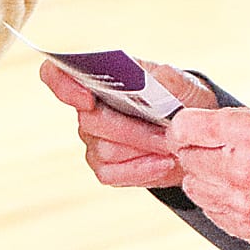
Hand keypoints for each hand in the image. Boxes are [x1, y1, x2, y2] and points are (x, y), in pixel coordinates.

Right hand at [39, 59, 216, 188]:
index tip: (87, 98)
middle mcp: (89, 109)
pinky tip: (164, 163)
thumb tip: (145, 80)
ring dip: (142, 148)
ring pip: (104, 149)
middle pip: (90, 120)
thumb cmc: (182, 100)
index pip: (56, 75)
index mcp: (101, 78)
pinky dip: (141, 170)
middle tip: (166, 131)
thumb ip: (165, 78)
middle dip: (131, 128)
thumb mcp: (182, 83)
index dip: (62, 84)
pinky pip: (111, 174)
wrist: (193, 133)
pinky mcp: (105, 168)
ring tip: (171, 145)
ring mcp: (94, 140)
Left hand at [166, 105, 249, 242]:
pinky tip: (236, 189)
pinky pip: (209, 209)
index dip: (184, 126)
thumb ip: (238, 118)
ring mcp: (240, 201)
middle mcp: (240, 168)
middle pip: (187, 157)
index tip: (188, 127)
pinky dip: (215, 199)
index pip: (186, 127)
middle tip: (210, 146)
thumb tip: (204, 118)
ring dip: (202, 176)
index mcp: (249, 133)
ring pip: (193, 186)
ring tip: (226, 168)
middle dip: (194, 149)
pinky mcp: (244, 226)